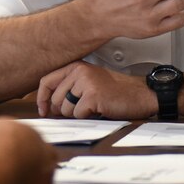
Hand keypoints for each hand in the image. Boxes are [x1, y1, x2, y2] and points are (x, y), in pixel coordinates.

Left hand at [35, 60, 156, 119]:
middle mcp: (79, 71)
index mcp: (76, 66)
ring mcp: (86, 82)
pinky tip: (100, 109)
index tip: (44, 110)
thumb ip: (69, 87)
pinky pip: (78, 115)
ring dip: (78, 114)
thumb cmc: (116, 91)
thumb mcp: (89, 82)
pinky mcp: (92, 96)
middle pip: (56, 99)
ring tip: (94, 107)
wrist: (140, 94)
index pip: (46, 81)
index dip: (42, 98)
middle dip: (65, 111)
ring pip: (66, 109)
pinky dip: (88, 117)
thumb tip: (48, 106)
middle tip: (82, 109)